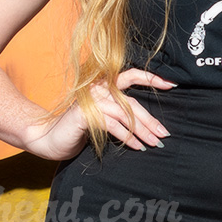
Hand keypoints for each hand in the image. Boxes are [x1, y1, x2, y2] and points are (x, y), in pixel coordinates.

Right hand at [25, 68, 175, 159]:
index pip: (131, 75)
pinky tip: (137, 146)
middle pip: (133, 103)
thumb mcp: (104, 118)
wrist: (49, 140)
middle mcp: (99, 88)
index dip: (151, 78)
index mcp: (104, 85)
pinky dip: (127, 137)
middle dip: (151, 120)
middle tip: (164, 134)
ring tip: (154, 143)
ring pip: (125, 114)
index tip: (172, 84)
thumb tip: (152, 124)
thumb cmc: (79, 131)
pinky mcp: (86, 113)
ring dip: (142, 131)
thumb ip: (121, 113)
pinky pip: (114, 125)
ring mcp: (92, 100)